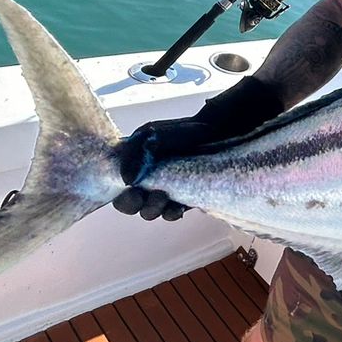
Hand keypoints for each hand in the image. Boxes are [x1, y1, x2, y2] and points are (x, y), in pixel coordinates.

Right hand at [112, 77, 283, 222]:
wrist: (223, 133)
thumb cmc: (188, 129)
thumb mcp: (153, 134)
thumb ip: (134, 155)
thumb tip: (126, 180)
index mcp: (136, 161)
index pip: (118, 186)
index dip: (122, 195)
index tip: (134, 191)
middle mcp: (149, 175)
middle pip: (132, 203)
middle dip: (136, 204)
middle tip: (149, 197)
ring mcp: (168, 185)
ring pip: (151, 210)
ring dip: (154, 209)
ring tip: (164, 200)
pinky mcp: (186, 194)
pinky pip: (172, 211)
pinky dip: (171, 213)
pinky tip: (177, 208)